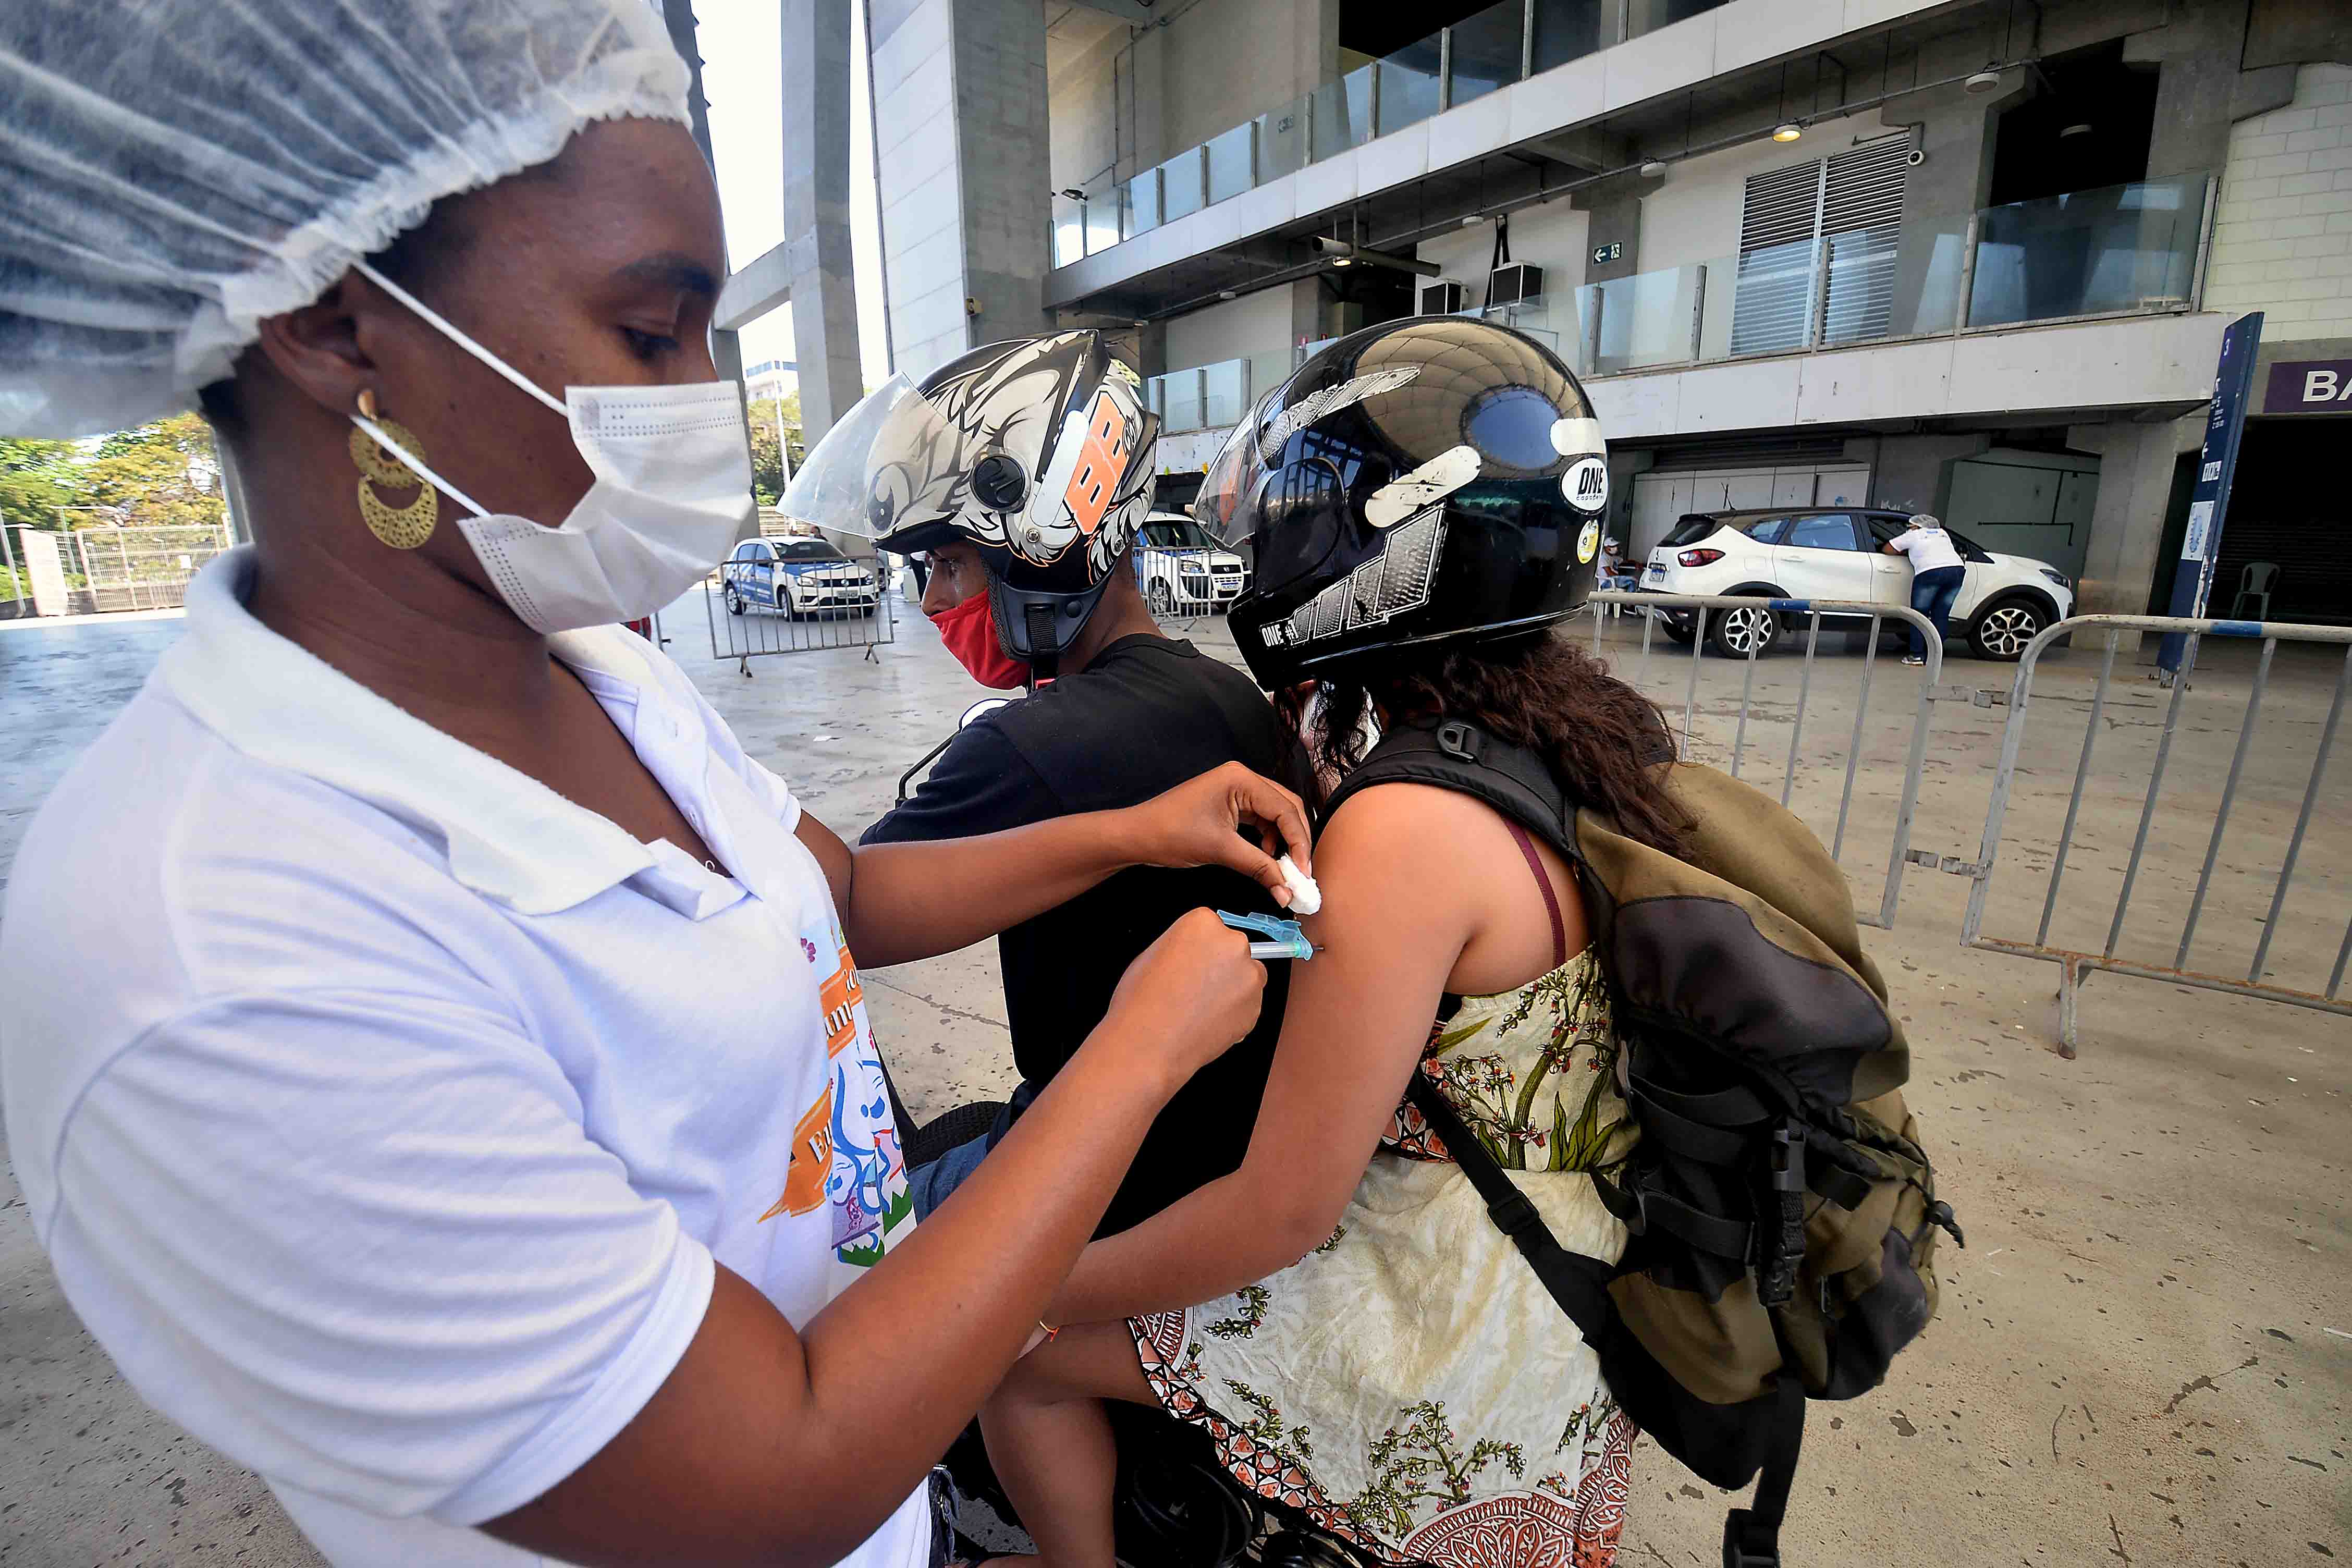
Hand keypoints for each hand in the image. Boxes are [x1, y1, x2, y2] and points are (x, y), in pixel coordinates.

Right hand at [1100, 907, 1267, 1088]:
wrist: (1147, 1043)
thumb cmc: (1141, 999)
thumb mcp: (1154, 954)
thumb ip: (1184, 947)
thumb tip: (1197, 956)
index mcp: (1204, 923)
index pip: (1212, 927)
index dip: (1200, 949)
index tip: (1190, 963)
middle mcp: (1233, 944)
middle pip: (1235, 949)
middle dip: (1221, 966)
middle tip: (1196, 987)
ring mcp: (1249, 977)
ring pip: (1247, 977)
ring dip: (1233, 988)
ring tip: (1201, 1009)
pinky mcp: (1256, 1008)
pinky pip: (1249, 1005)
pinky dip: (1235, 1013)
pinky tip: (1208, 1024)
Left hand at [1122, 761, 1311, 905]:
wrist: (1137, 835)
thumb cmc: (1169, 834)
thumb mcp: (1220, 850)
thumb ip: (1259, 868)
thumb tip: (1286, 891)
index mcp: (1240, 779)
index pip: (1285, 809)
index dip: (1299, 842)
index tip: (1304, 872)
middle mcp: (1241, 778)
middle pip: (1285, 807)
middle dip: (1296, 840)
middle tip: (1301, 872)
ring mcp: (1235, 790)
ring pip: (1274, 815)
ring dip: (1283, 842)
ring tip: (1285, 870)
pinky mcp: (1229, 804)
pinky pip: (1259, 820)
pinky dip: (1268, 840)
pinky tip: (1267, 858)